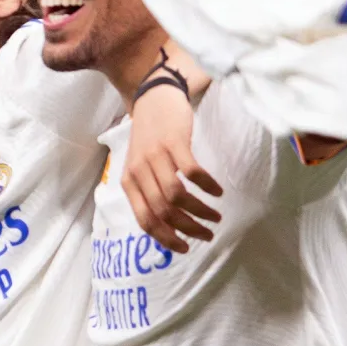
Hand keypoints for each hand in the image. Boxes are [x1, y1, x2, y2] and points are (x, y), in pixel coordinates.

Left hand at [124, 82, 222, 252]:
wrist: (153, 97)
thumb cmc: (150, 136)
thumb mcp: (140, 165)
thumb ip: (148, 190)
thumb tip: (168, 224)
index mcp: (129, 182)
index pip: (145, 220)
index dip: (165, 238)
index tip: (185, 248)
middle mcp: (139, 172)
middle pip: (164, 212)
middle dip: (188, 230)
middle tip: (207, 234)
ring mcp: (156, 157)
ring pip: (178, 197)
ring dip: (200, 212)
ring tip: (215, 216)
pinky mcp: (174, 143)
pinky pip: (192, 173)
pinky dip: (207, 186)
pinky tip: (217, 191)